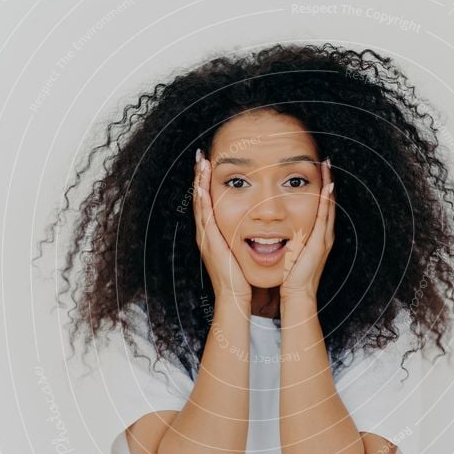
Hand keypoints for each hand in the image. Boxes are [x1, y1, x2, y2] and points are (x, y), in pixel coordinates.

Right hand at [193, 148, 252, 302]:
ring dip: (199, 182)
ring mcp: (205, 237)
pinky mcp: (210, 243)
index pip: (208, 202)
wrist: (235, 297)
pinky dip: (202, 200)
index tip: (209, 164)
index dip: (206, 183)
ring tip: (200, 163)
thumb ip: (242, 238)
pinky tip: (202, 186)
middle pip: (200, 198)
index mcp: (213, 234)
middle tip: (201, 156)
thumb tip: (255, 227)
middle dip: (200, 177)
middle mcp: (206, 233)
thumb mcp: (239, 252)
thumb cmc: (240, 278)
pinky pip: (204, 217)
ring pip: (200, 204)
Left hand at [280, 158, 334, 301]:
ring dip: (329, 186)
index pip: (320, 206)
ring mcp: (324, 238)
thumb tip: (278, 227)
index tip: (317, 169)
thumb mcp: (290, 251)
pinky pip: (324, 218)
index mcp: (316, 235)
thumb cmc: (290, 275)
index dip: (320, 187)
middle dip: (328, 181)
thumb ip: (288, 238)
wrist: (297, 294)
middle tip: (326, 161)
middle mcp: (324, 234)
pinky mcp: (320, 243)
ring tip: (327, 166)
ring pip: (329, 206)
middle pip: (328, 202)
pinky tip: (326, 187)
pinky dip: (326, 202)